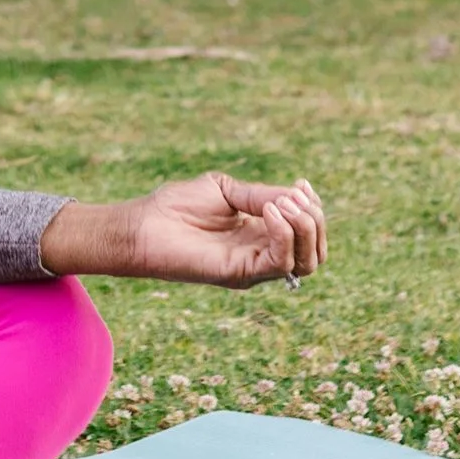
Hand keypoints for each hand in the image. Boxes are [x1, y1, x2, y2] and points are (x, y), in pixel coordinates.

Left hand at [42, 173, 327, 289]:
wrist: (144, 225)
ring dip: (304, 227)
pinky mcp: (240, 274)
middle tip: (292, 195)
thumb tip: (296, 196)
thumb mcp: (227, 191)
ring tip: (280, 203)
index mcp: (261, 234)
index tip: (301, 184)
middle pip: (315, 252)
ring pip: (307, 263)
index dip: (313, 208)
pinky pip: (280, 263)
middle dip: (315, 219)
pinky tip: (267, 211)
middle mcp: (262, 255)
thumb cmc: (176, 207)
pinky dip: (284, 234)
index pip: (308, 232)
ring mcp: (253, 268)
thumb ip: (262, 194)